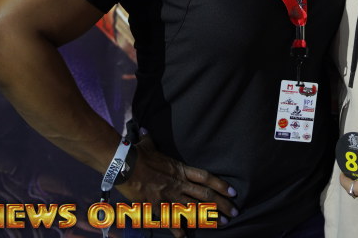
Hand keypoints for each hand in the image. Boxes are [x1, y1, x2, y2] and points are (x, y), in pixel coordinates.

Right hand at [117, 133, 237, 235]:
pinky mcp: (156, 207)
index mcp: (180, 170)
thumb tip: (145, 131)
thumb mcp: (148, 145)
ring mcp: (168, 197)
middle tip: (233, 213)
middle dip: (221, 205)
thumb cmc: (137, 153)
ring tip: (221, 224)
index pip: (206, 177)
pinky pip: (170, 220)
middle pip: (205, 196)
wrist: (123, 165)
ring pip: (193, 210)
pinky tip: (185, 237)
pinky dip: (178, 230)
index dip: (221, 184)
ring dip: (208, 218)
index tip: (232, 192)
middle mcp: (178, 184)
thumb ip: (150, 140)